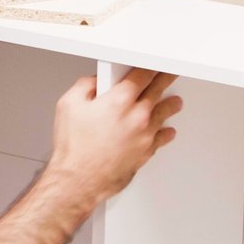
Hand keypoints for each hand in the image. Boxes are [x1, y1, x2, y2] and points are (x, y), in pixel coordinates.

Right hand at [46, 68, 181, 206]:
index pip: (142, 75)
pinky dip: (166, 132)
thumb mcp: (68, 105)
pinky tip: (167, 130)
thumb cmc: (74, 148)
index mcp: (119, 100)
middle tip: (170, 75)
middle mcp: (137, 115)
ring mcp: (145, 134)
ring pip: (165, 113)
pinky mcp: (147, 151)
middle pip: (158, 90)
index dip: (150, 67)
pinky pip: (163, 137)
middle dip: (165, 80)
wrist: (79, 179)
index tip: (154, 64)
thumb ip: (85, 86)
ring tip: (175, 102)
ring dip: (171, 105)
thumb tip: (96, 83)